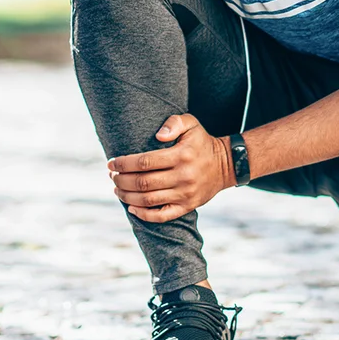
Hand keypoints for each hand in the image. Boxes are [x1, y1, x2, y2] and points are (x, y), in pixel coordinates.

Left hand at [108, 114, 235, 222]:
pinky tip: (131, 208)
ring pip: (148, 200)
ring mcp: (185, 194)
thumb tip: (158, 135)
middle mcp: (183, 176)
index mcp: (181, 155)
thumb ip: (174, 123)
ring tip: (117, 190)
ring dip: (127, 196)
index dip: (123, 164)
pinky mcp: (188, 206)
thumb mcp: (191, 124)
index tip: (111, 163)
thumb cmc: (202, 142)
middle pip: (142, 182)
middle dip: (121, 180)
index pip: (144, 162)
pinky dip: (144, 215)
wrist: (227, 165)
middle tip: (112, 176)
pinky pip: (162, 216)